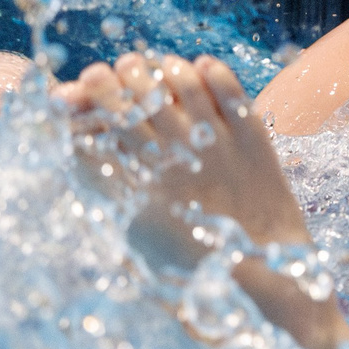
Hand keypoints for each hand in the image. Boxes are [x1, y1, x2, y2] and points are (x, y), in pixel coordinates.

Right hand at [61, 52, 348, 348]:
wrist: (270, 283)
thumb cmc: (201, 279)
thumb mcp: (142, 251)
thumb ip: (116, 209)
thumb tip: (89, 171)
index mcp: (145, 187)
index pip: (105, 126)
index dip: (90, 99)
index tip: (78, 86)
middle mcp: (178, 159)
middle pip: (139, 96)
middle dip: (122, 75)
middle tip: (117, 68)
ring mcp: (219, 144)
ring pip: (183, 83)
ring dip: (165, 68)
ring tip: (156, 65)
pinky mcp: (254, 139)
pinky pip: (229, 89)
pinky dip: (212, 72)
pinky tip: (201, 67)